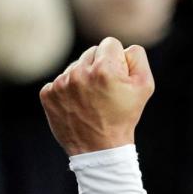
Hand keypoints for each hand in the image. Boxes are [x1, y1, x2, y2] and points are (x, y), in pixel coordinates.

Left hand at [40, 37, 154, 153]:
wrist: (99, 150)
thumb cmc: (124, 117)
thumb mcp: (144, 87)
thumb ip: (137, 57)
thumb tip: (124, 48)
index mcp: (104, 68)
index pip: (110, 43)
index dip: (117, 60)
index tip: (117, 79)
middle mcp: (79, 72)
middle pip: (91, 52)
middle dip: (99, 67)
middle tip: (105, 91)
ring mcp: (60, 84)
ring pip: (75, 66)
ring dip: (83, 78)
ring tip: (91, 100)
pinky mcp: (47, 94)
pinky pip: (60, 81)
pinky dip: (68, 91)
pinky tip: (77, 105)